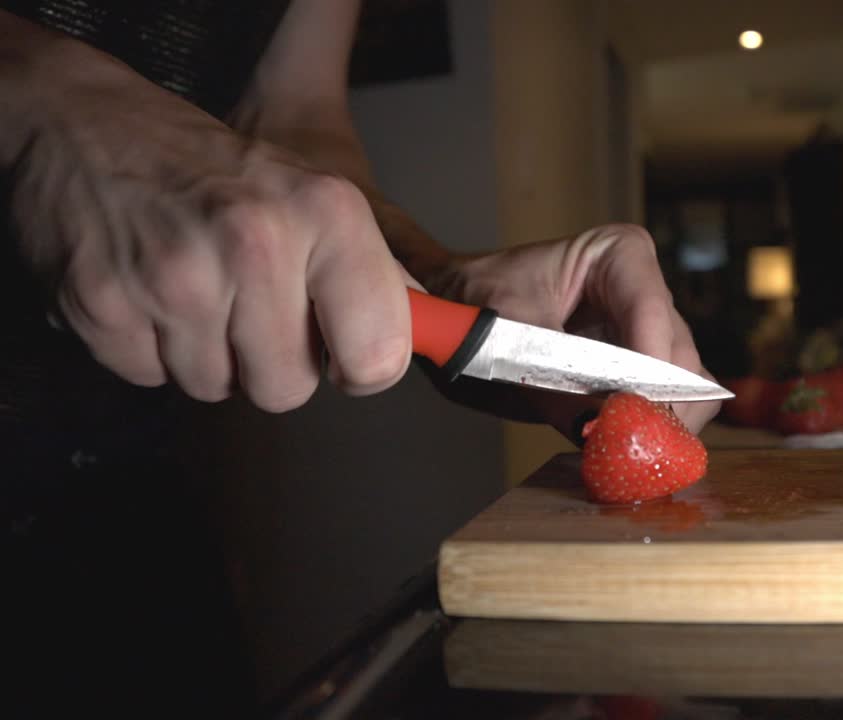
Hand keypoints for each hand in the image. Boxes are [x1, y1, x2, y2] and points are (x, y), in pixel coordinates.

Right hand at [4, 34, 413, 411]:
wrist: (87, 125)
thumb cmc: (216, 171)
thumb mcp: (316, 197)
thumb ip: (373, 272)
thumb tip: (431, 335)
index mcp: (326, 216)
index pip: (378, 354)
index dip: (362, 366)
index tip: (344, 353)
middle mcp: (255, 244)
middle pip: (287, 388)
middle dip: (271, 362)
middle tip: (249, 305)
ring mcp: (174, 278)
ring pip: (216, 388)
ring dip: (207, 354)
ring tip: (195, 288)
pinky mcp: (103, 305)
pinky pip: (149, 378)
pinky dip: (148, 348)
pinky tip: (148, 293)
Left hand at [423, 224, 721, 437]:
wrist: (457, 318)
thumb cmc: (476, 303)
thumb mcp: (501, 336)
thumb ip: (549, 379)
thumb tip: (595, 424)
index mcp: (619, 255)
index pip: (650, 311)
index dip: (646, 367)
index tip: (628, 409)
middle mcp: (647, 293)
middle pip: (679, 358)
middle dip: (654, 405)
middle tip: (621, 443)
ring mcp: (652, 338)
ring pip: (687, 391)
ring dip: (656, 426)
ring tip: (616, 449)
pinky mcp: (645, 378)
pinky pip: (673, 411)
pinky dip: (653, 436)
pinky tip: (618, 448)